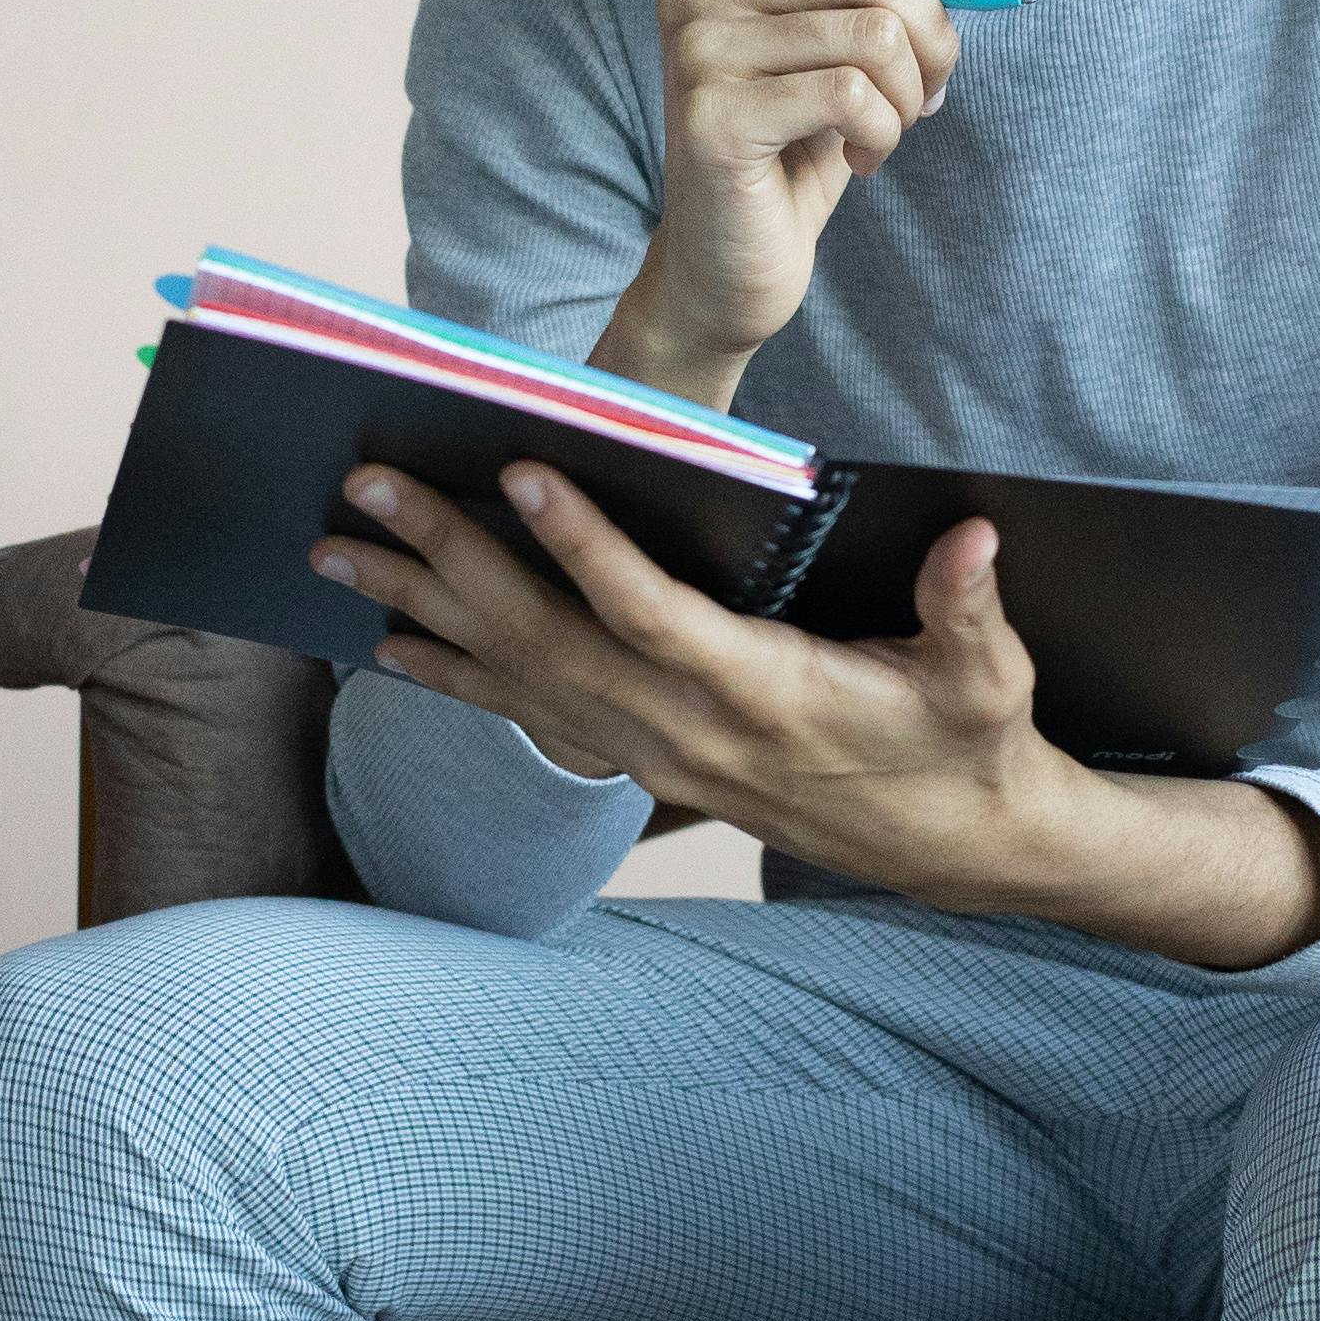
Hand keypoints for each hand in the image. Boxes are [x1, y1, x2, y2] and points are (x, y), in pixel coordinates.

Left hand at [314, 455, 1319, 969]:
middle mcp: (687, 729)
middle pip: (542, 637)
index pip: (651, 613)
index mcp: (764, 692)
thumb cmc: (966, 742)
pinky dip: (452, 677)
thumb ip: (967, 609)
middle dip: (446, 557)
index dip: (582, 545)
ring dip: (419, 608)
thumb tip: (974, 540)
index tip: (516, 473)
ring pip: (515, 676)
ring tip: (333, 552)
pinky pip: (528, 718)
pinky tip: (388, 641)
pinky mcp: (643, 764)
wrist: (956, 847)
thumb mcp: (986, 678)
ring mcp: (653, 754)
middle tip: (365, 487)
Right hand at [598, 0, 1031, 405]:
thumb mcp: (846, 38)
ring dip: (908, 97)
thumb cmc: (798, 140)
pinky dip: (881, 135)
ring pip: (874, 34)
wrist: (730, 257)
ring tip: (884, 132)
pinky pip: (853, 96)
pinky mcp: (714, 115)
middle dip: (934, 38)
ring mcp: (698, 46)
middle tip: (929, 95)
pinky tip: (856, 159)